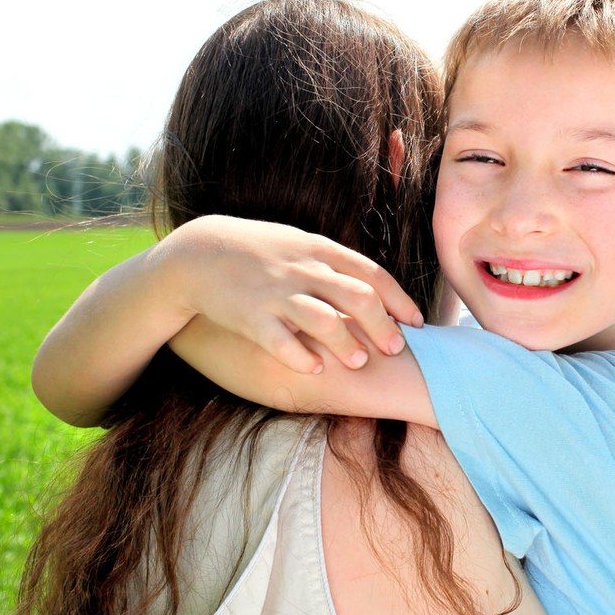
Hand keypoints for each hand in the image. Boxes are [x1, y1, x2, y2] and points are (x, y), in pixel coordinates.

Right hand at [159, 214, 423, 373]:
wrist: (198, 254)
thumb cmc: (259, 253)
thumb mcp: (300, 245)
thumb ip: (335, 266)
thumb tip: (376, 290)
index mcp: (320, 251)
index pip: (372, 274)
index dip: (399, 300)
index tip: (417, 322)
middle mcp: (303, 270)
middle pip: (358, 298)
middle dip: (383, 326)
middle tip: (396, 349)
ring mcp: (277, 293)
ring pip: (324, 320)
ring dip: (347, 344)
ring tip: (359, 362)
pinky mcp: (251, 316)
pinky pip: (282, 342)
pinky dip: (302, 358)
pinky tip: (315, 368)